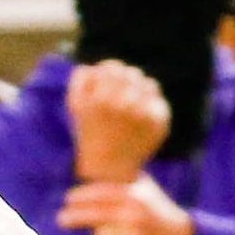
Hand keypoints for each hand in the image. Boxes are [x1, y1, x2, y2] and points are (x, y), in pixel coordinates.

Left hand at [57, 176, 194, 234]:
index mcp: (135, 196)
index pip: (100, 194)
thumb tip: (91, 166)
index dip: (80, 197)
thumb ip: (122, 179)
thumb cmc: (156, 210)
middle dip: (73, 217)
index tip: (68, 199)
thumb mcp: (144, 189)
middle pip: (93, 216)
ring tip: (117, 234)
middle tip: (62, 219)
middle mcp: (134, 215)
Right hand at [65, 60, 169, 182]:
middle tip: (121, 94)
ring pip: (148, 84)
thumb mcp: (76, 107)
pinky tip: (141, 118)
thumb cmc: (91, 134)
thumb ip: (81, 80)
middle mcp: (121, 105)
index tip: (108, 80)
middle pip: (131, 74)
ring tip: (131, 106)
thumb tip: (95, 66)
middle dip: (126, 81)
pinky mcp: (158, 122)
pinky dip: (150, 106)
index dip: (110, 71)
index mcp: (99, 101)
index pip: (112, 67)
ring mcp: (142, 113)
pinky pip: (158, 100)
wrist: (110, 168)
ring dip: (140, 91)